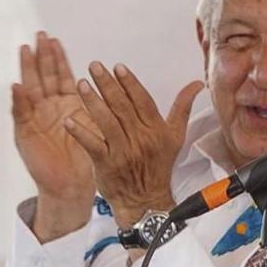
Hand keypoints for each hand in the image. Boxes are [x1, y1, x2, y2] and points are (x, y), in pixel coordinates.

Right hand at [11, 33, 96, 240]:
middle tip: (40, 36)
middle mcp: (51, 109)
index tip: (57, 40)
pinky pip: (23, 115)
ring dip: (28, 71)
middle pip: (45, 77)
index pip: (62, 77)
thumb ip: (105, 108)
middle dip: (43, 57)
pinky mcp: (28, 133)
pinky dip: (20, 101)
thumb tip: (119, 88)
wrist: (73, 184)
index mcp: (69, 105)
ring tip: (26, 51)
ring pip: (32, 89)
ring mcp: (38, 119)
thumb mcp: (100, 129)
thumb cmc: (87, 158)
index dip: (59, 59)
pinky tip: (18, 87)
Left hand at [65, 62, 203, 228]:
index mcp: (158, 130)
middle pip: (123, 107)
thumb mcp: (176, 136)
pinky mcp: (108, 164)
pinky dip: (81, 132)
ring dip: (93, 102)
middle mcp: (142, 139)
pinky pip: (93, 145)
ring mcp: (124, 152)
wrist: (147, 200)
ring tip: (82, 84)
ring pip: (107, 122)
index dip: (130, 83)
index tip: (118, 67)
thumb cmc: (158, 166)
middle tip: (95, 66)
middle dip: (108, 84)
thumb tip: (196, 84)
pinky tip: (69, 120)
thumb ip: (183, 108)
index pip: (143, 101)